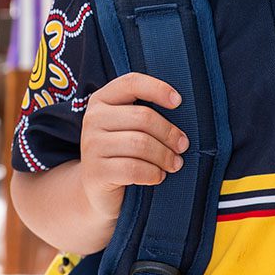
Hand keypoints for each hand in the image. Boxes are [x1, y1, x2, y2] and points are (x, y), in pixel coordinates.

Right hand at [80, 72, 188, 219]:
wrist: (98, 192)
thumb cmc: (123, 153)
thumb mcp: (129, 127)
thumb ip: (145, 112)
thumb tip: (180, 106)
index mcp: (102, 99)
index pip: (132, 83)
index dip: (158, 89)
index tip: (178, 102)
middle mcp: (93, 118)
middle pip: (143, 117)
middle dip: (169, 133)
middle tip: (183, 146)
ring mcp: (91, 146)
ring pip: (140, 144)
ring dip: (165, 156)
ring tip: (175, 163)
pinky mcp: (95, 173)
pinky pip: (134, 169)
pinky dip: (153, 173)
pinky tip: (158, 176)